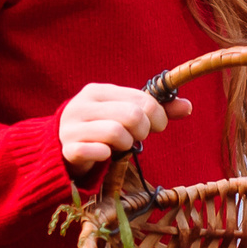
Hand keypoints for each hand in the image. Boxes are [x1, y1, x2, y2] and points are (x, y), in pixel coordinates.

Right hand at [59, 82, 193, 166]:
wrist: (58, 149)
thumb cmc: (98, 129)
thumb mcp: (123, 114)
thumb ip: (154, 109)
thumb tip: (188, 107)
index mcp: (97, 91)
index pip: (141, 98)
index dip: (158, 115)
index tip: (156, 126)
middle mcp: (82, 105)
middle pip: (131, 115)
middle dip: (143, 131)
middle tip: (138, 138)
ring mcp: (72, 127)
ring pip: (116, 133)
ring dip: (126, 145)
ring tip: (121, 147)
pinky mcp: (68, 149)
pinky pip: (96, 152)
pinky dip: (107, 156)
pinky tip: (105, 155)